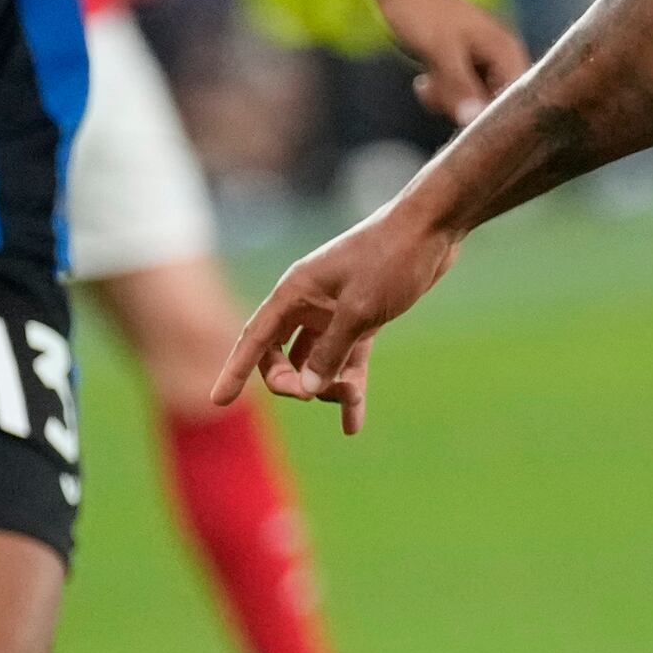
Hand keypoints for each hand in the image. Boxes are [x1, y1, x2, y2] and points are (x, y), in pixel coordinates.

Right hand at [217, 201, 464, 434]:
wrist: (432, 228)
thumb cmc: (391, 259)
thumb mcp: (359, 310)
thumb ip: (330, 352)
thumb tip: (307, 389)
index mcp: (295, 292)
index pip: (254, 338)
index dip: (236, 370)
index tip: (219, 401)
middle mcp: (308, 303)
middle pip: (281, 356)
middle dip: (294, 383)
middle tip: (319, 395)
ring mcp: (334, 312)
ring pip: (317, 362)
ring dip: (330, 387)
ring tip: (353, 398)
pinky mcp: (361, 319)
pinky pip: (347, 359)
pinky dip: (350, 385)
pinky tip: (354, 424)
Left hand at [386, 0, 530, 115]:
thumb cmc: (422, 11)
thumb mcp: (440, 51)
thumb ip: (460, 86)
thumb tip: (474, 120)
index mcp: (506, 51)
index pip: (517, 99)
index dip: (495, 116)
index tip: (467, 122)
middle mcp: (500, 57)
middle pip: (494, 103)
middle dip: (465, 107)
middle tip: (437, 92)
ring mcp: (481, 61)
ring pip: (474, 100)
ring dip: (449, 99)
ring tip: (427, 84)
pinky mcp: (463, 64)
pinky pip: (460, 92)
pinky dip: (442, 92)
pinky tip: (424, 82)